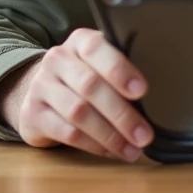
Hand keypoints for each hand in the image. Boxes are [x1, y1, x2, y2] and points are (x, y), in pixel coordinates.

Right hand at [0, 28, 154, 161]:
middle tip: (145, 134)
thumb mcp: (99, 63)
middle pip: (91, 86)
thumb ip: (121, 70)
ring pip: (79, 112)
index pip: (97, 49)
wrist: (35, 90)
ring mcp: (41, 86)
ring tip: (132, 149)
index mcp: (80, 41)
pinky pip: (66, 132)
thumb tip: (159, 95)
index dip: (120, 70)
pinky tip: (111, 151)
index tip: (142, 90)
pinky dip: (93, 145)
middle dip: (122, 114)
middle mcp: (57, 59)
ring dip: (110, 135)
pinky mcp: (32, 114)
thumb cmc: (82, 76)